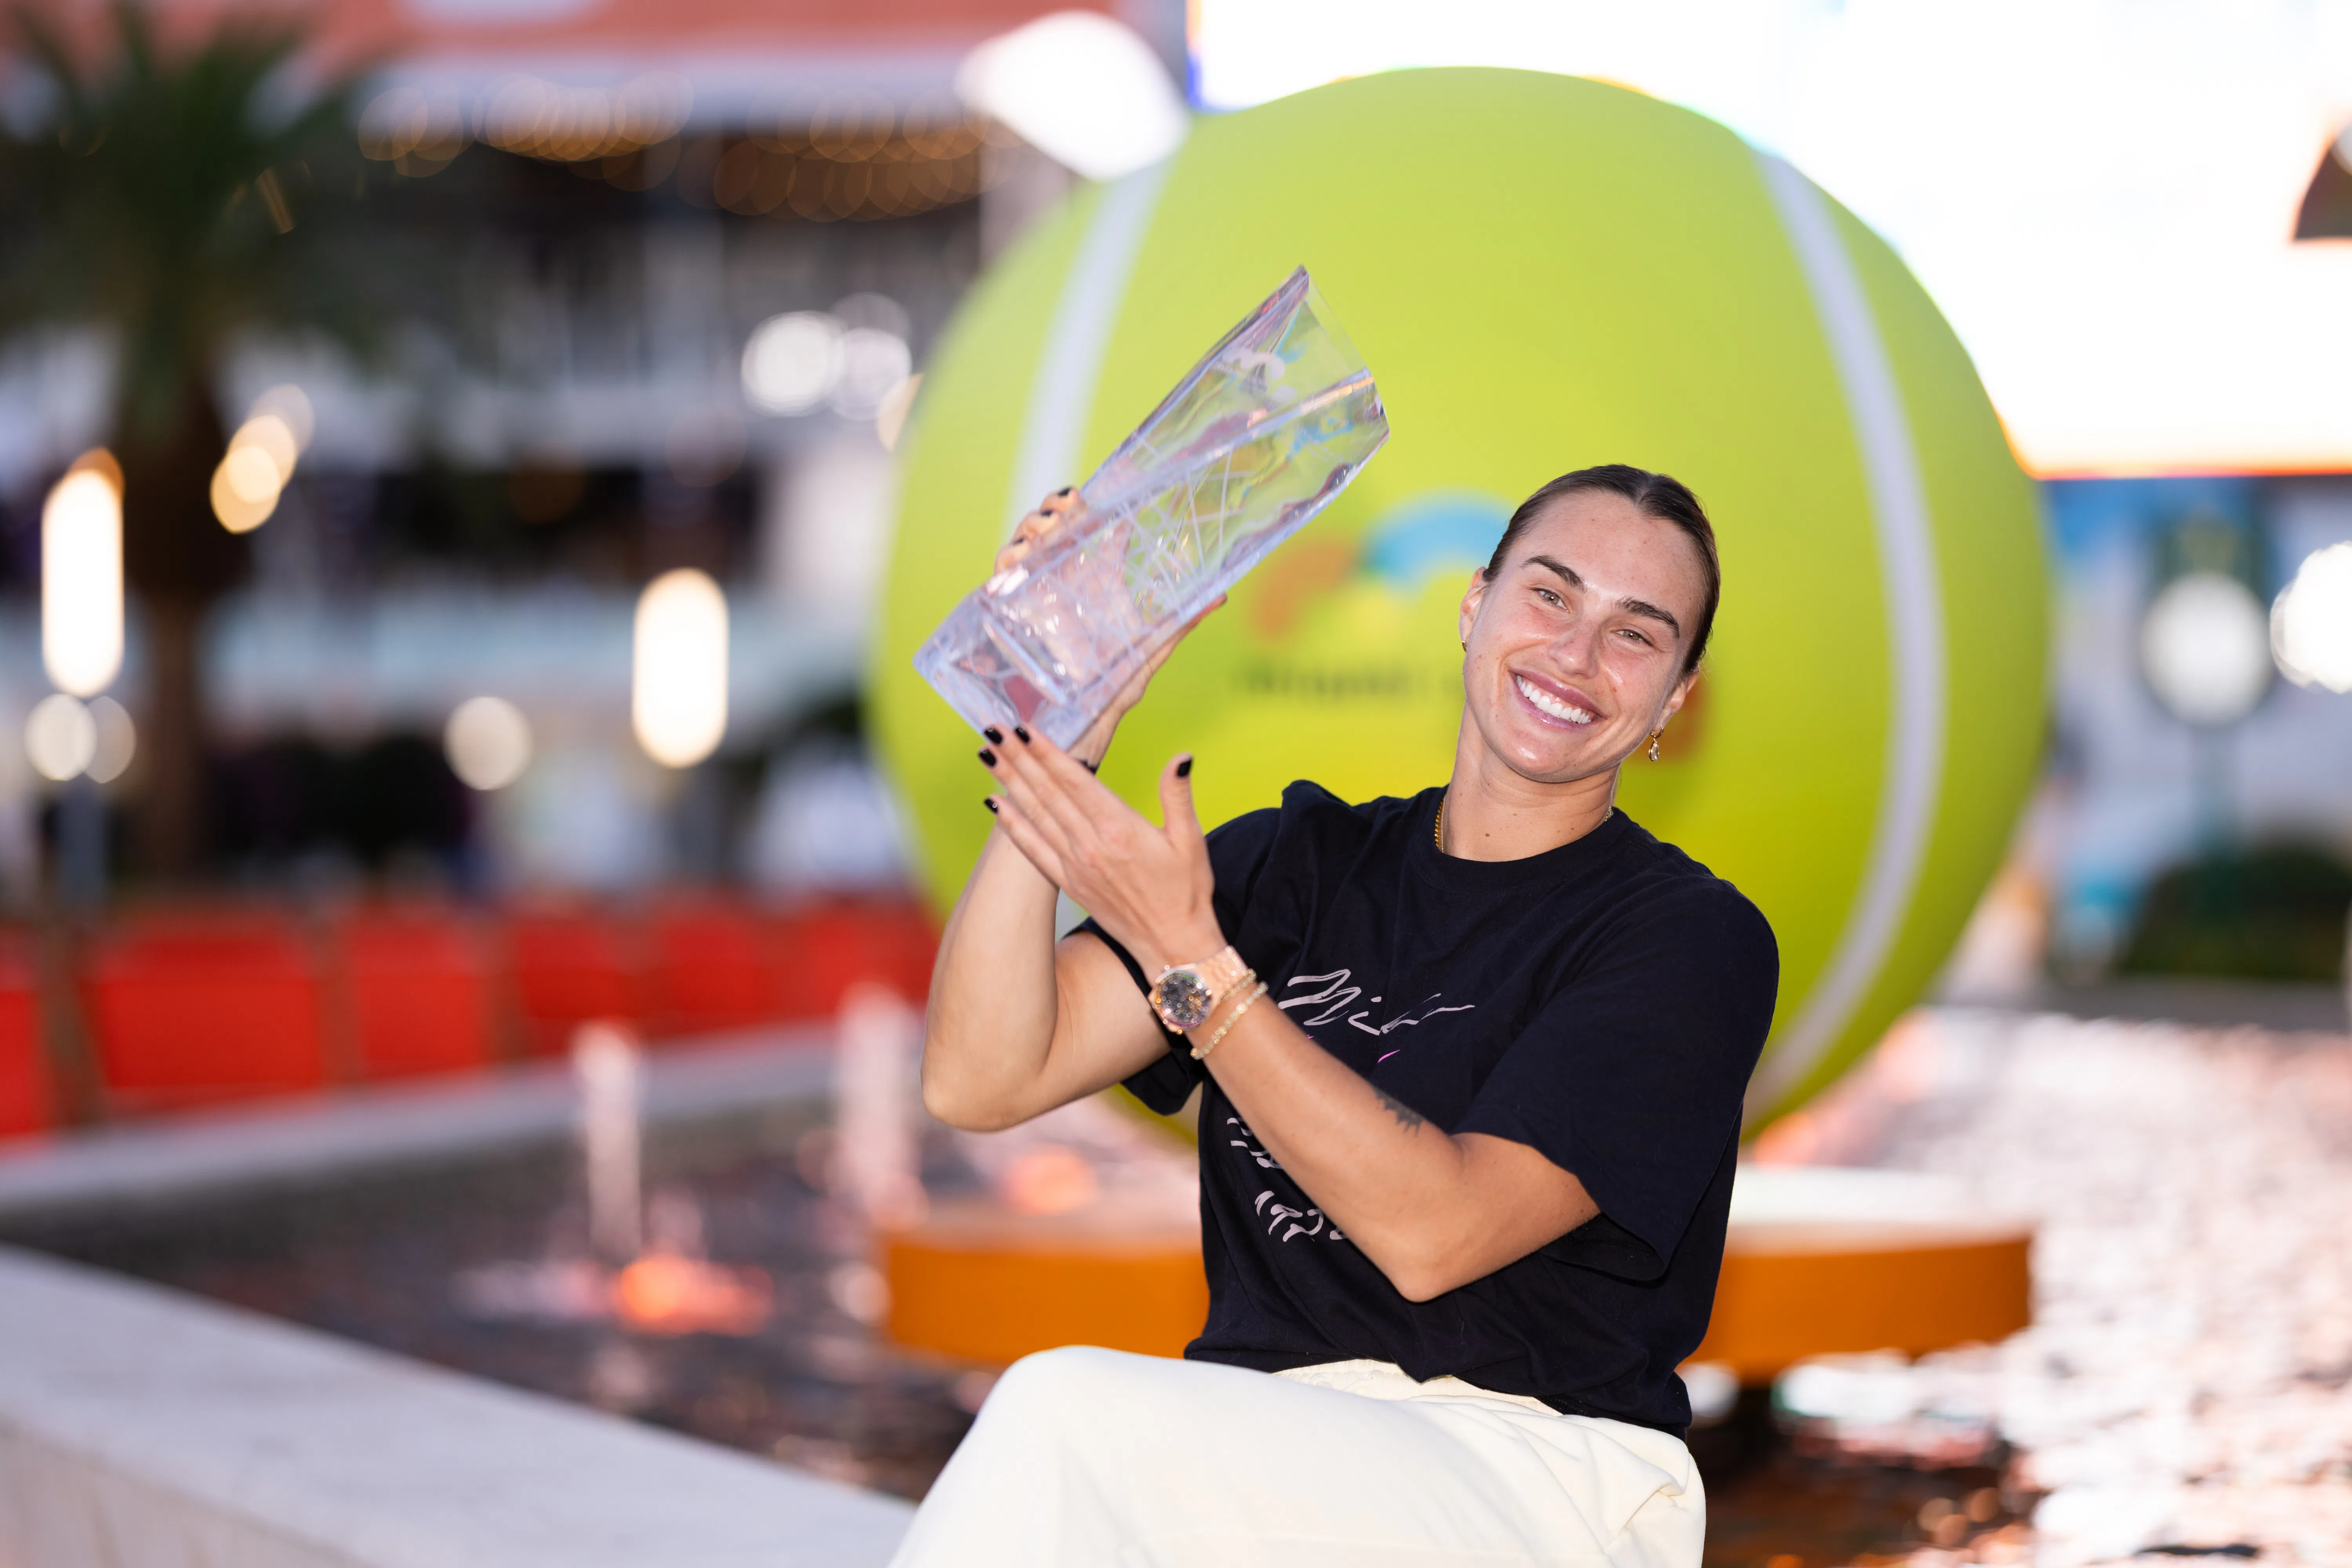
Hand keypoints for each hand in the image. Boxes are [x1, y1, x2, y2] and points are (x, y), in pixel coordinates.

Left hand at [980, 729, 1220, 977]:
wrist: (1173, 947)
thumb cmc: (1187, 892)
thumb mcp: (1191, 841)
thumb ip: (1178, 796)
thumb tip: (1181, 756)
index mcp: (1120, 829)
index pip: (1075, 781)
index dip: (1047, 752)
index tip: (1024, 727)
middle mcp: (1091, 846)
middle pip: (1048, 793)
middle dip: (1019, 758)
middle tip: (993, 728)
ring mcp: (1076, 866)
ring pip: (1036, 815)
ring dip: (1010, 782)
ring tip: (988, 755)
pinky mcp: (1069, 884)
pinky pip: (1033, 850)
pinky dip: (1012, 826)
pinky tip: (995, 805)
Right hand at [989, 485, 1222, 768]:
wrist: (1081, 727)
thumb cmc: (1114, 691)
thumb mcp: (1149, 651)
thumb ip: (1180, 623)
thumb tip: (1221, 596)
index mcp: (1096, 581)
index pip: (1090, 530)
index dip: (1088, 506)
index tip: (1091, 494)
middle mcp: (1064, 582)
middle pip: (1051, 528)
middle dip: (1053, 507)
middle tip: (1067, 506)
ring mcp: (1037, 594)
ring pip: (1024, 545)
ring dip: (1030, 528)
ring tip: (1045, 529)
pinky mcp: (1013, 614)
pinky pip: (1001, 577)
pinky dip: (1005, 561)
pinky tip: (1016, 560)